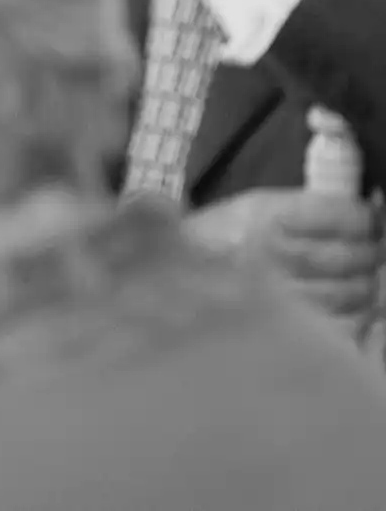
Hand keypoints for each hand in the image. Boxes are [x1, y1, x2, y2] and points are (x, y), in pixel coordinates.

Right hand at [189, 188, 382, 324]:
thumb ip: (305, 207)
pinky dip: (353, 318)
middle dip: (368, 254)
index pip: (344, 216)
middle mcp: (271, 254)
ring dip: (362, 287)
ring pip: (352, 293)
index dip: (365, 219)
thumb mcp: (254, 205)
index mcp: (267, 216)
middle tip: (366, 252)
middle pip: (352, 257)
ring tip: (353, 280)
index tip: (366, 222)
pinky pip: (341, 327)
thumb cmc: (219, 239)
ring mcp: (276, 296)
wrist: (168, 278)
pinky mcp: (280, 329)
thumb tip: (364, 210)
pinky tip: (343, 307)